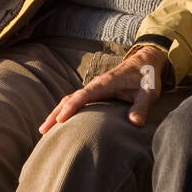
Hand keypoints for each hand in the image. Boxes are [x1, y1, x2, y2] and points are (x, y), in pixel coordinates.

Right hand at [38, 46, 166, 133]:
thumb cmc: (147, 76)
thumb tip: (135, 124)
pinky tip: (60, 123)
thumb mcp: (149, 92)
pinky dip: (65, 110)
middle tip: (43, 130)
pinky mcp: (96, 93)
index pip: (84, 95)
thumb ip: (142, 107)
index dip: (72, 107)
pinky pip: (76, 101)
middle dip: (55, 113)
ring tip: (44, 130)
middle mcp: (96, 85)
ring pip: (70, 99)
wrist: (146, 61)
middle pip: (70, 98)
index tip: (60, 120)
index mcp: (105, 83)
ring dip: (57, 112)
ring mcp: (94, 88)